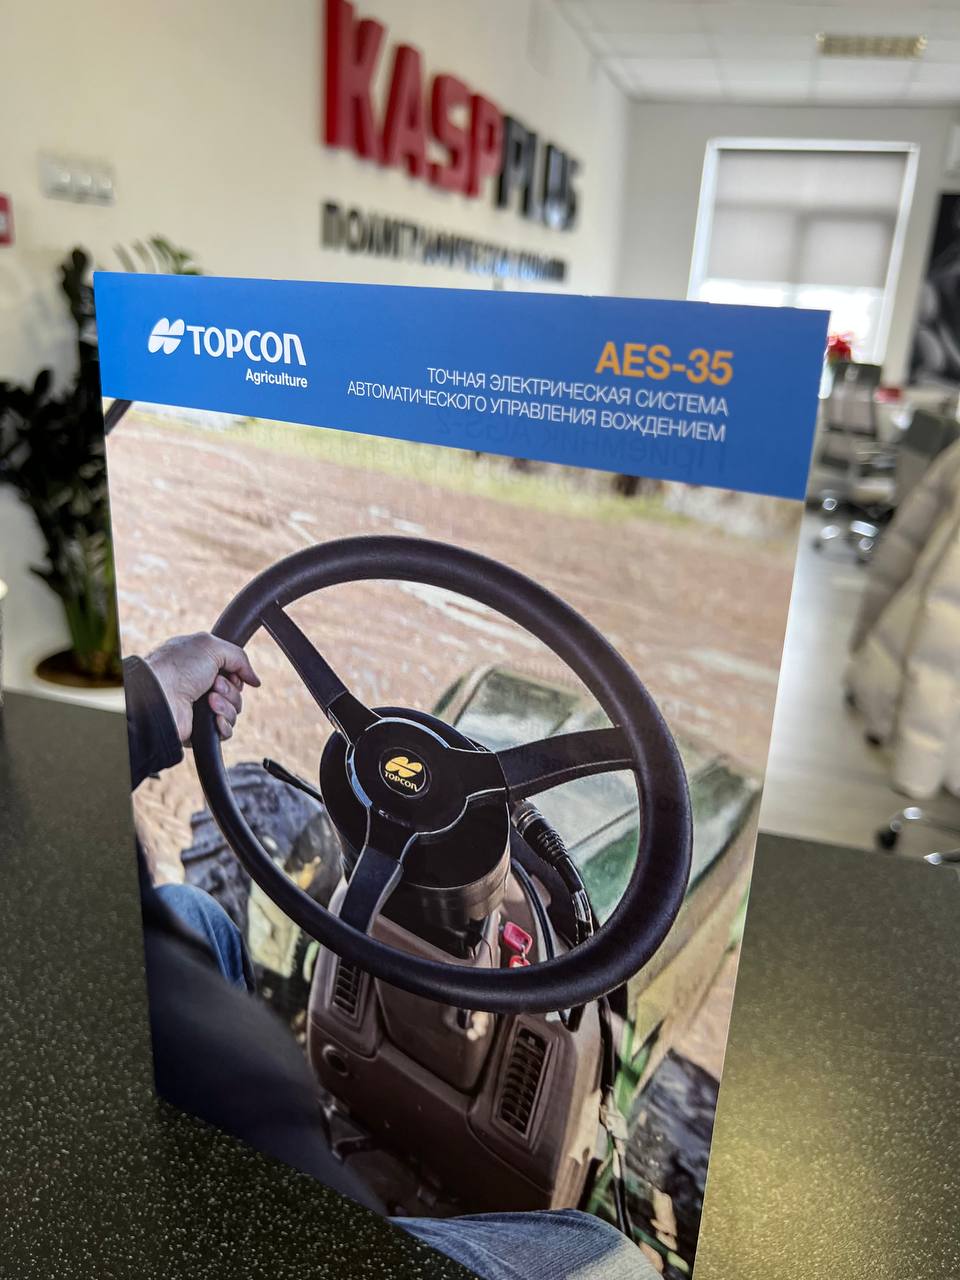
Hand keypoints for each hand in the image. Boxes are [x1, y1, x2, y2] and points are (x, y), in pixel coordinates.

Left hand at [144, 632, 260, 744]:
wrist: (160, 696)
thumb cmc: (178, 667)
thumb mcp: (213, 646)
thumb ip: (240, 657)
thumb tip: (255, 680)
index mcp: (201, 665)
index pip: (233, 672)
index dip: (237, 674)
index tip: (231, 672)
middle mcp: (200, 686)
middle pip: (236, 692)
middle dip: (231, 690)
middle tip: (214, 685)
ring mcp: (201, 708)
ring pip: (234, 711)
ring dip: (226, 705)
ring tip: (209, 700)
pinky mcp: (201, 728)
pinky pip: (226, 730)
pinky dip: (223, 723)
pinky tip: (213, 717)